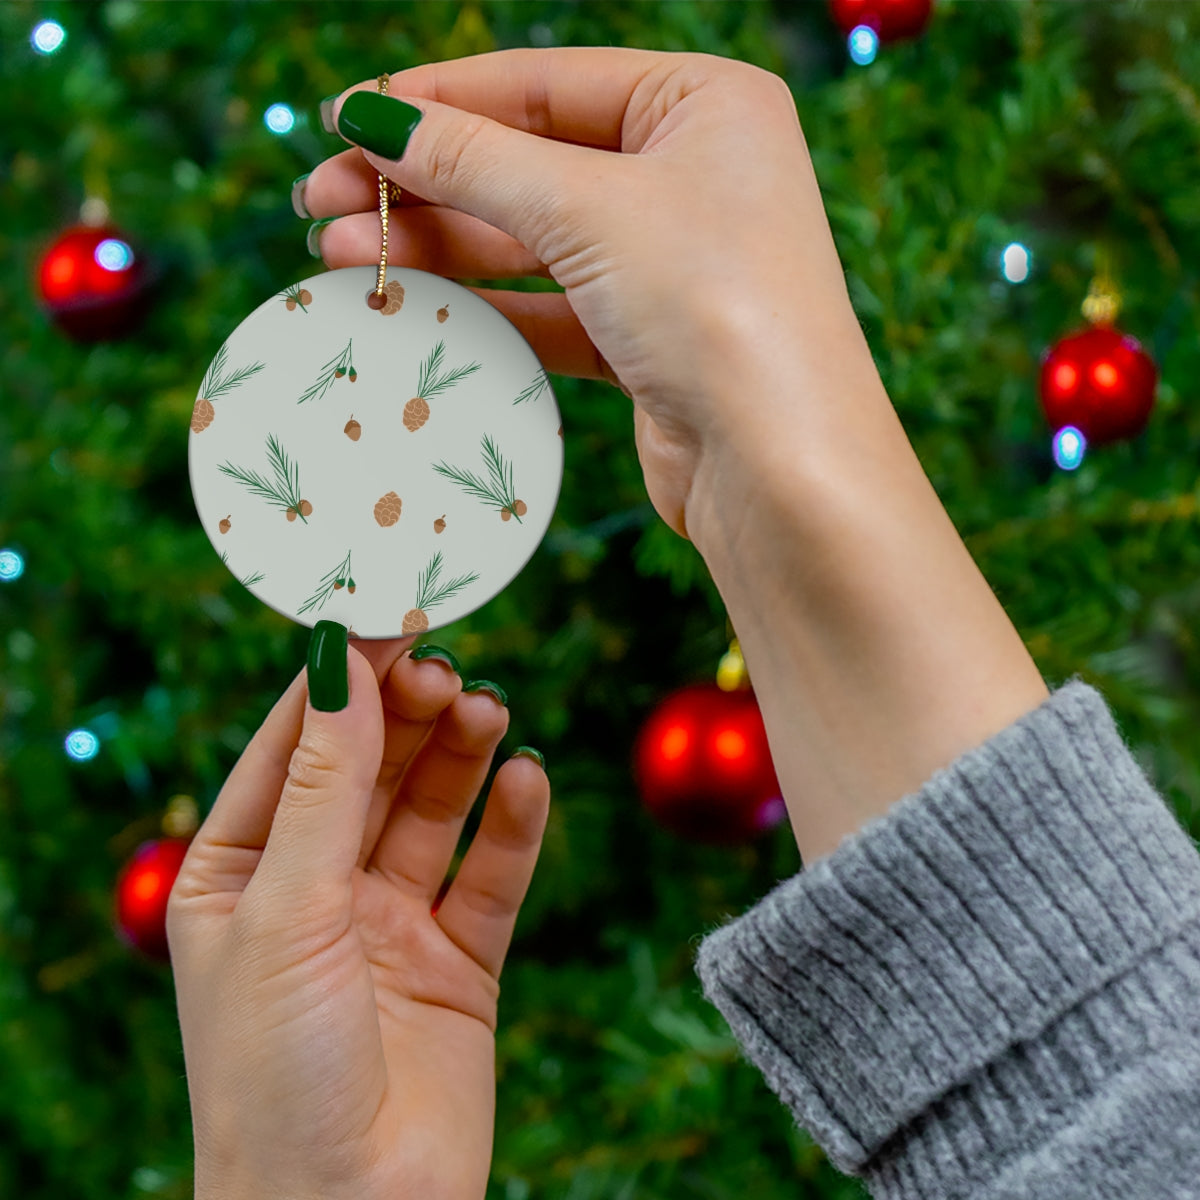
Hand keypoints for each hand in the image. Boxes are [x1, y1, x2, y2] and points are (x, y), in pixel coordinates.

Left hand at [167, 637, 549, 1199]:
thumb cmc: (275, 1073)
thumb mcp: (287, 910)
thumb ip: (325, 785)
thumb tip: (341, 664)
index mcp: (240, 873)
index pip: (292, 747)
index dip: (339, 682)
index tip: (388, 617)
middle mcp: (315, 889)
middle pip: (371, 769)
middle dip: (407, 715)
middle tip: (447, 669)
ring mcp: (389, 923)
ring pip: (433, 810)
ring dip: (461, 756)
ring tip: (489, 711)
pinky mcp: (459, 960)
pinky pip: (491, 875)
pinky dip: (513, 826)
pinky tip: (527, 781)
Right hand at [300, 47, 866, 541]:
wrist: (780, 467)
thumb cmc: (714, 305)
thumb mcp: (587, 209)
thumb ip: (474, 160)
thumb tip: (373, 117)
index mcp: (703, 104)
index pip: (544, 83)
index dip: (437, 99)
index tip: (345, 118)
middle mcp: (692, 174)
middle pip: (529, 161)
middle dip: (422, 181)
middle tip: (320, 199)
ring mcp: (671, 261)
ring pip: (531, 239)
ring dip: (436, 246)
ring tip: (337, 253)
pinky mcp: (649, 339)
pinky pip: (549, 307)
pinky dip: (481, 306)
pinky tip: (406, 303)